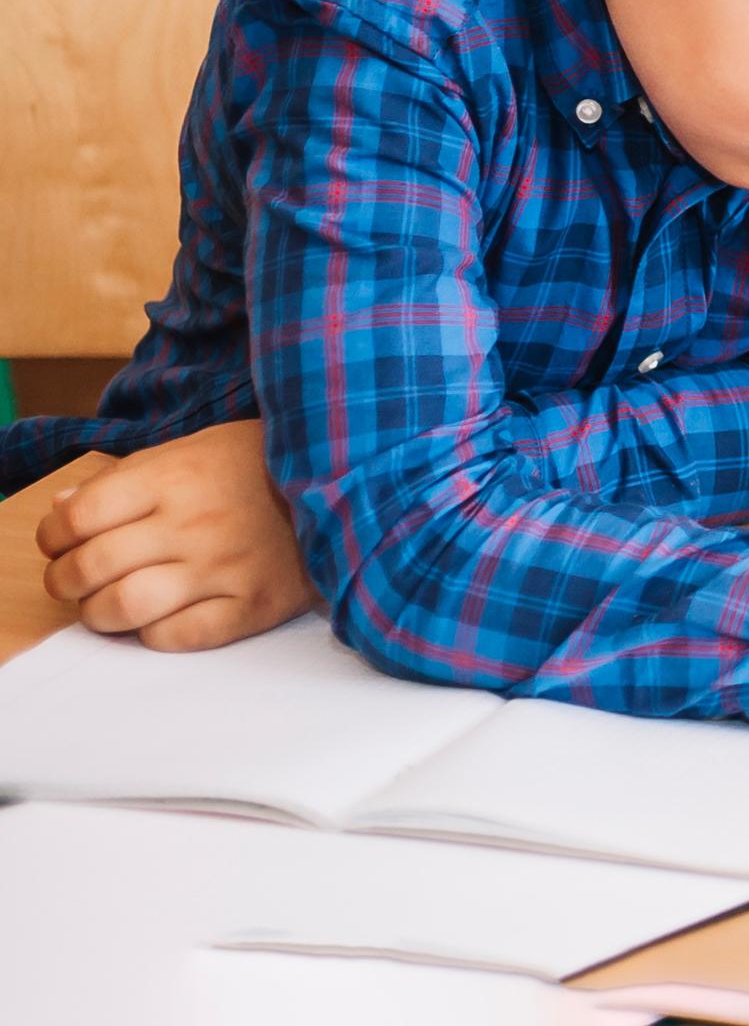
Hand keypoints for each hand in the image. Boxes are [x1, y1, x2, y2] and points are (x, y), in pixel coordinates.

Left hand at [36, 422, 318, 651]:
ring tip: (110, 603)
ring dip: (100, 613)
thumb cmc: (263, 464)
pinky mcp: (255, 604)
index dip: (53, 536)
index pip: (78, 517)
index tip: (60, 541)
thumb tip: (62, 511)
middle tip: (76, 579)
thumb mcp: (195, 448)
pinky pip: (178, 638)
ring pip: (124, 608)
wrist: (357, 479)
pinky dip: (155, 634)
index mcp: (177, 476)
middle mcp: (196, 522)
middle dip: (66, 580)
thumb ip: (128, 478)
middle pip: (90, 567)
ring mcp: (227, 567)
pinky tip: (163, 616)